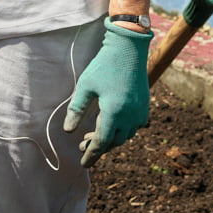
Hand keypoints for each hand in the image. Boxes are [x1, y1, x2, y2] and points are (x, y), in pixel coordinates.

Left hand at [63, 19, 152, 166]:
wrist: (129, 48)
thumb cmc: (104, 65)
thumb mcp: (85, 86)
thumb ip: (76, 110)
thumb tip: (68, 131)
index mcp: (114, 112)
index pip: (101, 142)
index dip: (91, 154)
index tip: (83, 164)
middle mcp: (130, 116)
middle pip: (114, 142)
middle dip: (98, 147)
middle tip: (82, 145)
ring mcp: (140, 112)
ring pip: (125, 136)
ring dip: (110, 139)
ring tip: (93, 135)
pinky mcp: (144, 106)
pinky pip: (134, 127)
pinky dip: (122, 130)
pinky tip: (111, 124)